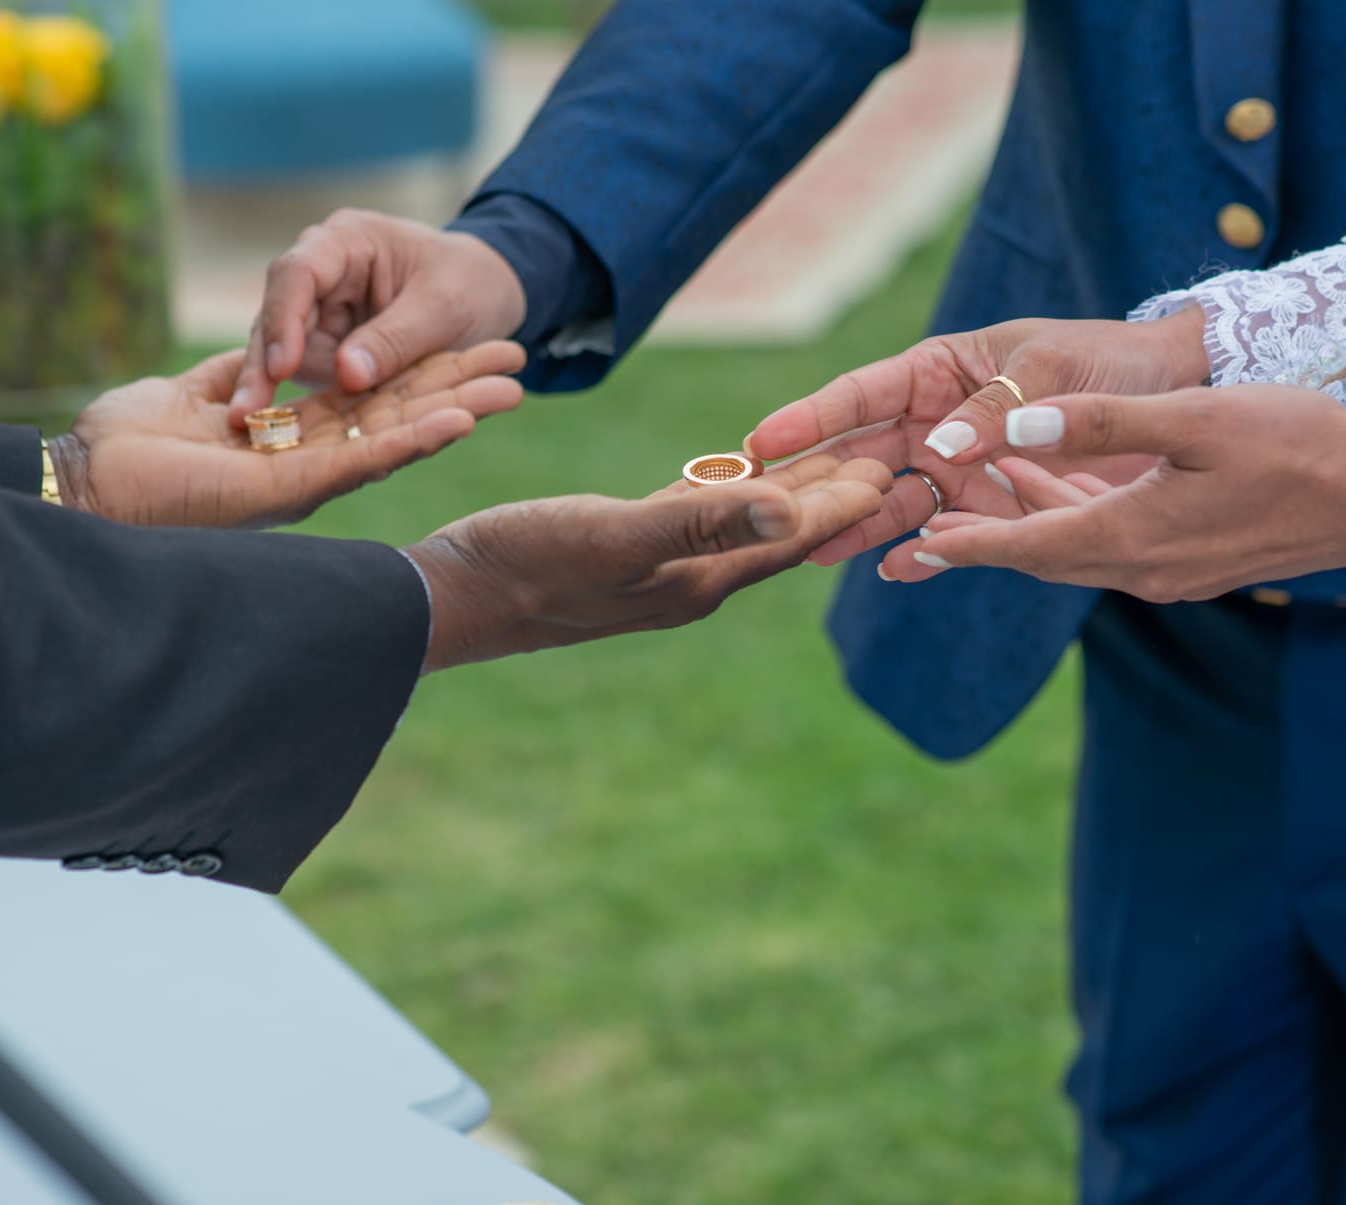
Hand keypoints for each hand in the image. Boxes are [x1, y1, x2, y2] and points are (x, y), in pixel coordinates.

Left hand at [59, 343, 525, 528]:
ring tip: (513, 388)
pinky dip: (413, 440)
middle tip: (519, 366)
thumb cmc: (123, 445)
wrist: (83, 483)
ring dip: (456, 413)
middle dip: (459, 390)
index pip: (369, 403)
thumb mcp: (189, 392)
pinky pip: (363, 460)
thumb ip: (237, 375)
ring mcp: (306, 479)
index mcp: (288, 442)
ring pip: (396, 439)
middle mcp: (308, 465)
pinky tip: (458, 419)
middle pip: (399, 419)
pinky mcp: (290, 490)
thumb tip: (264, 356)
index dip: (420, 375)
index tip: (466, 349)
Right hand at [227, 211, 526, 422]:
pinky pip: (307, 374)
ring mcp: (318, 311)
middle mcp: (321, 273)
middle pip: (276, 317)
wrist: (488, 293)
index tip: (280, 367)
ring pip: (280, 351)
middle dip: (262, 367)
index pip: (297, 274)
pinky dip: (301, 401)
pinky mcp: (325, 345)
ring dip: (272, 391)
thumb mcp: (444, 306)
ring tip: (253, 429)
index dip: (282, 320)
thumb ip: (396, 338)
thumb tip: (345, 376)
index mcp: (346, 241)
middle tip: (244, 416)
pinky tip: (276, 433)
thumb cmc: (471, 284)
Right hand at [405, 453, 893, 670]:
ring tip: (831, 465)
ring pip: (738, 527)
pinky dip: (724, 496)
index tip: (895, 472)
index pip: (789, 539)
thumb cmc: (526, 563)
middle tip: (890, 464)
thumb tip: (792, 512)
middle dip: (832, 502)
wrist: (450, 597)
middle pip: (778, 535)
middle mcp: (686, 582)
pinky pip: (691, 519)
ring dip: (785, 497)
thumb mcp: (616, 535)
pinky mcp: (619, 552)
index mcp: (697, 580)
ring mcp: (653, 572)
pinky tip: (729, 478)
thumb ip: (700, 521)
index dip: (844, 506)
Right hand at [744, 309, 1208, 565]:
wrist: (1175, 392)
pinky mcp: (995, 503)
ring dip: (859, 526)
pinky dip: (926, 553)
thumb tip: (942, 448)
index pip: (861, 394)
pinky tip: (897, 572)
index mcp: (942, 368)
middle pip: (863, 455)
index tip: (760, 442)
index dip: (810, 419)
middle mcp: (941, 418)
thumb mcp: (1051, 370)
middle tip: (767, 512)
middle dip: (816, 483)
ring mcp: (962, 464)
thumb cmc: (1108, 361)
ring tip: (814, 553)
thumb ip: (997, 409)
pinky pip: (950, 532)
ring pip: (897, 500)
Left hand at [893, 385, 1345, 599]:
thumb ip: (1100, 423)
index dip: (967, 544)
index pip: (1025, 545)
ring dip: (1032, 523)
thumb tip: (1013, 427)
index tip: (916, 546)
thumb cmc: (1294, 444)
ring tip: (982, 496)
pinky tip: (1065, 489)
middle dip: (985, 540)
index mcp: (1132, 537)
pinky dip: (1077, 521)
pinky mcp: (1195, 565)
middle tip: (927, 531)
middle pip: (1043, 555)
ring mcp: (1172, 574)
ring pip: (1078, 550)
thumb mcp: (1193, 419)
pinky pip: (1113, 549)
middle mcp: (1143, 570)